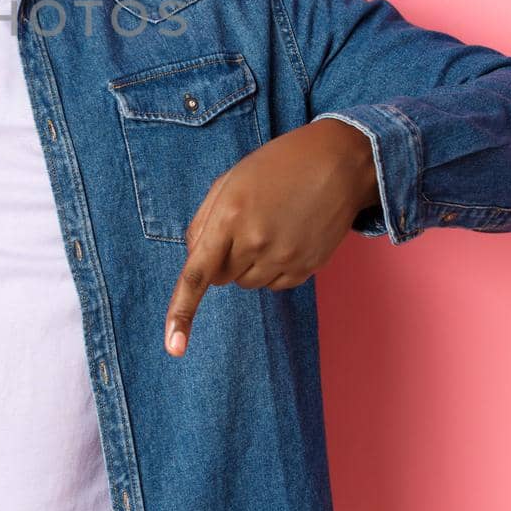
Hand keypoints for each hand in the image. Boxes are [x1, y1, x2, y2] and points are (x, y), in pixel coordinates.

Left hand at [164, 118, 377, 356]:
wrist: (337, 163)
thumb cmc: (277, 166)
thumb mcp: (228, 181)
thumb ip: (202, 222)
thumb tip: (194, 261)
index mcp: (229, 216)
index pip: (197, 275)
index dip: (181, 312)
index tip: (174, 347)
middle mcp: (255, 242)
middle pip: (221, 278)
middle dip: (223, 258)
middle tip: (244, 223)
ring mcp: (284, 259)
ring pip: (247, 284)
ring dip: (248, 263)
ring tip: (269, 224)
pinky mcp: (306, 269)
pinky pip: (274, 285)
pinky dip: (272, 268)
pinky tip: (287, 236)